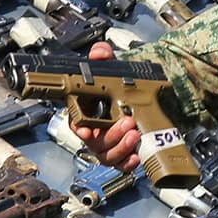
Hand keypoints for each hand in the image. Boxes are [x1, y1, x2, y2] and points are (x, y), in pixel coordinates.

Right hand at [71, 42, 141, 171]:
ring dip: (121, 147)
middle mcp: (95, 133)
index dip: (79, 128)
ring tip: (135, 134)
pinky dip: (128, 164)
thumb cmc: (119, 89)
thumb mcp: (112, 70)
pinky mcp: (123, 155)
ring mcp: (109, 146)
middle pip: (95, 142)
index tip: (86, 129)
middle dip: (111, 134)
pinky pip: (121, 166)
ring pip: (108, 155)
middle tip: (127, 121)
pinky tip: (136, 157)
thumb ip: (104, 58)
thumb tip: (100, 51)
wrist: (141, 101)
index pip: (75, 123)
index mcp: (86, 114)